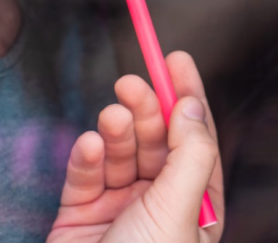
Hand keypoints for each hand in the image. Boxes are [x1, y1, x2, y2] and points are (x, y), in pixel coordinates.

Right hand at [48, 51, 223, 242]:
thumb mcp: (179, 208)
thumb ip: (191, 155)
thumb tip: (192, 107)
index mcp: (197, 206)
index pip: (197, 139)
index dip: (187, 96)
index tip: (176, 60)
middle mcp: (161, 204)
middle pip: (156, 140)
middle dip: (146, 109)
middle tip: (131, 83)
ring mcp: (120, 209)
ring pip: (120, 154)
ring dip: (116, 130)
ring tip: (112, 116)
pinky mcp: (80, 216)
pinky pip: (85, 176)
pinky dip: (86, 158)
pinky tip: (89, 146)